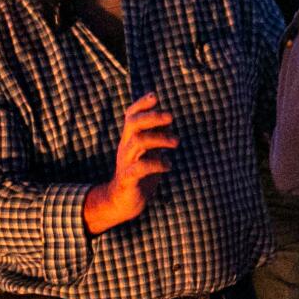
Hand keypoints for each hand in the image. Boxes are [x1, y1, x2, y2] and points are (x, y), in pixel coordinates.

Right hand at [84, 92, 175, 232]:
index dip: (141, 104)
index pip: (131, 115)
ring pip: (138, 142)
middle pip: (133, 123)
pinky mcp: (128, 178)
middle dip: (152, 117)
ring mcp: (126, 162)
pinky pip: (140, 168)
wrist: (122, 201)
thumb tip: (168, 117)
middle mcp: (126, 147)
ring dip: (160, 139)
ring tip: (176, 142)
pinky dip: (157, 164)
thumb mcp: (148, 152)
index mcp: (129, 139)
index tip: (155, 97)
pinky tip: (168, 165)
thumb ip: (155, 135)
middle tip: (171, 118)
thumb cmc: (139, 174)